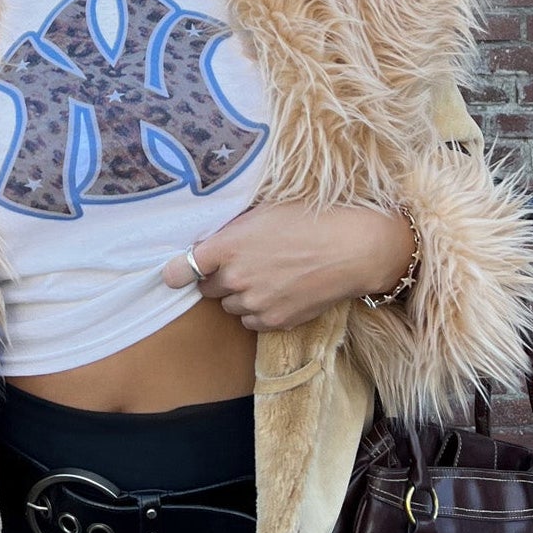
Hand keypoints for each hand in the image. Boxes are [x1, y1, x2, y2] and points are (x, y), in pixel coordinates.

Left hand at [162, 200, 414, 332]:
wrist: (354, 248)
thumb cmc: (311, 218)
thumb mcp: (265, 210)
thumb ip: (233, 229)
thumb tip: (213, 240)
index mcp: (228, 246)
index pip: (180, 269)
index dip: (177, 271)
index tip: (178, 272)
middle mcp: (235, 278)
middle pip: (206, 289)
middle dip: (218, 278)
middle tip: (242, 264)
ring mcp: (255, 303)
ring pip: (230, 307)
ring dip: (239, 296)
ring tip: (266, 277)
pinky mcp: (275, 321)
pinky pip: (251, 323)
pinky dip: (258, 312)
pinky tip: (278, 293)